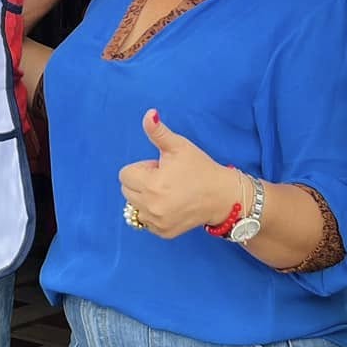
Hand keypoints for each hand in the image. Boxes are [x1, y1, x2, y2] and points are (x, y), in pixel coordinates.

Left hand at [116, 110, 239, 238]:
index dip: (142, 168)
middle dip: (141, 182)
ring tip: (169, 192)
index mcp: (151, 184)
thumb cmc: (199, 168)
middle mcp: (151, 207)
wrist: (221, 196)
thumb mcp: (179, 146)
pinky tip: (172, 205)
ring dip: (146, 198)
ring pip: (135, 206)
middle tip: (166, 179)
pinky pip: (146, 221)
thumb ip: (158, 131)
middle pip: (127, 190)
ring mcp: (157, 223)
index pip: (124, 175)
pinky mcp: (163, 233)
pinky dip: (154, 213)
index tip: (161, 168)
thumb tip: (149, 114)